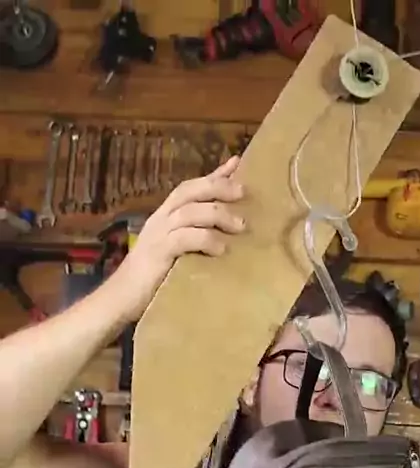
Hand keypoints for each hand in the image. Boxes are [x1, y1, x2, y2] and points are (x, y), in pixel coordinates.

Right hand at [118, 156, 244, 316]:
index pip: (190, 188)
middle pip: (190, 191)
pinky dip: (206, 240)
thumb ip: (195, 240)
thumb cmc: (152, 279)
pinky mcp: (159, 252)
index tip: (236, 163)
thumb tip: (225, 238)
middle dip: (218, 187)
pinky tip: (221, 249)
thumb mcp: (178, 253)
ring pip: (190, 211)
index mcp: (165, 217)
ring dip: (218, 215)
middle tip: (242, 192)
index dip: (213, 175)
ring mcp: (158, 234)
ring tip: (240, 226)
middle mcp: (161, 219)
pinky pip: (186, 238)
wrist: (122, 298)